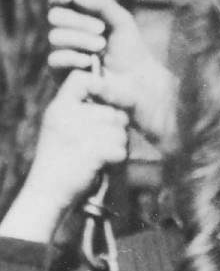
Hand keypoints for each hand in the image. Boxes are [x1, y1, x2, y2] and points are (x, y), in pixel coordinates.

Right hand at [2, 69, 128, 239]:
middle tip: (102, 144)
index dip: (99, 86)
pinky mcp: (93, 151)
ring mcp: (81, 133)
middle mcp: (69, 115)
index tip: (102, 102)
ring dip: (119, 145)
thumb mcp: (59, 125)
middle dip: (116, 128)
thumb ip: (77, 108)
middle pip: (112, 111)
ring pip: (120, 131)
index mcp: (60, 106)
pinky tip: (105, 165)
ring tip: (102, 156)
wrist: (48, 190)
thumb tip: (110, 99)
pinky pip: (121, 149)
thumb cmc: (58, 160)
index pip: (83, 79)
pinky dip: (118, 160)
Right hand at [48, 0, 173, 143]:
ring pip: (55, 37)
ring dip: (80, 39)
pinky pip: (55, 59)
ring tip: (101, 47)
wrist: (137, 82)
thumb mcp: (122, 21)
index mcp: (79, 17)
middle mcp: (67, 33)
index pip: (58, 0)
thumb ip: (102, 3)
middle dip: (78, 21)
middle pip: (54, 16)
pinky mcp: (61, 75)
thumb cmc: (130, 51)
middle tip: (101, 30)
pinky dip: (74, 58)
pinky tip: (91, 63)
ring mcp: (63, 54)